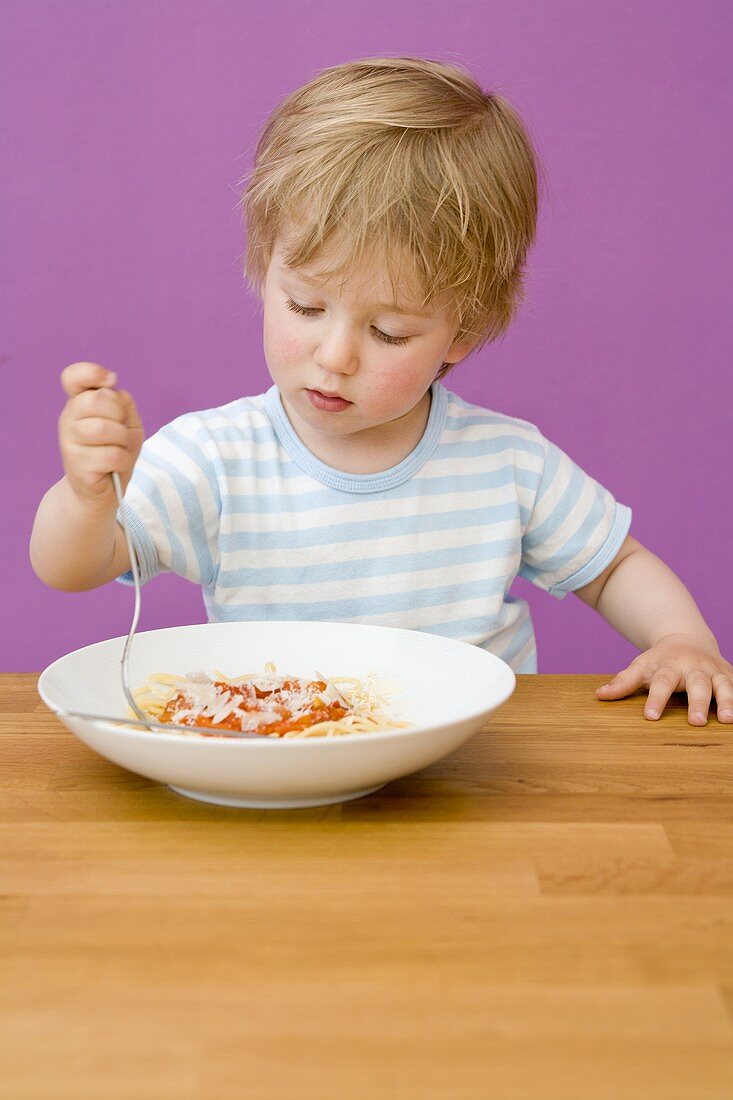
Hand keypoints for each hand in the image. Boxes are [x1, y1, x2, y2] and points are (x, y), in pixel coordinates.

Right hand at [59, 361, 143, 509]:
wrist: (103, 491)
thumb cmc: (115, 452)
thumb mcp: (127, 423)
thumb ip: (123, 403)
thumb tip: (113, 390)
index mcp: (79, 404)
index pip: (73, 377)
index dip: (91, 372)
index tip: (111, 380)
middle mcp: (69, 420)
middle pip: (95, 401)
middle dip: (119, 415)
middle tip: (121, 430)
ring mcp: (69, 443)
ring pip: (103, 429)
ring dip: (122, 440)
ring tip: (120, 448)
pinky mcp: (77, 466)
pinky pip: (110, 455)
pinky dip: (123, 460)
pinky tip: (116, 465)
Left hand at [596, 633, 732, 725]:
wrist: (687, 639)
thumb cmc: (660, 661)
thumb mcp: (641, 666)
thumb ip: (623, 682)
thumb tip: (599, 695)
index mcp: (670, 666)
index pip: (661, 683)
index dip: (656, 700)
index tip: (650, 717)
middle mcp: (694, 668)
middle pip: (697, 685)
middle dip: (697, 703)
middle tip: (696, 722)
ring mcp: (714, 671)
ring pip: (723, 686)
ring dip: (727, 701)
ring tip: (727, 719)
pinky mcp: (729, 675)